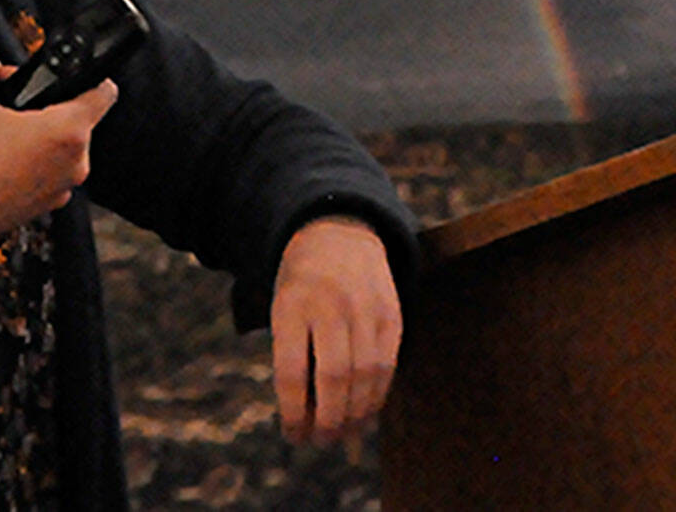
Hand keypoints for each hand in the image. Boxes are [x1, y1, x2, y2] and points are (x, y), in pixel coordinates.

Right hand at [0, 57, 117, 249]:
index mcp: (67, 133)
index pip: (103, 93)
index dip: (91, 77)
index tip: (77, 77)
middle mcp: (74, 165)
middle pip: (76, 123)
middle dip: (48, 111)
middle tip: (15, 109)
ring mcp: (60, 190)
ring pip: (60, 151)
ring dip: (38, 141)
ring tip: (0, 138)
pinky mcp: (44, 208)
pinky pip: (46, 176)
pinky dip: (29, 166)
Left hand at [270, 215, 401, 445]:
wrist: (337, 232)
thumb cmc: (301, 286)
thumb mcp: (282, 311)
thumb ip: (292, 359)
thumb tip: (303, 420)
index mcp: (292, 305)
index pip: (292, 371)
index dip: (293, 412)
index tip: (294, 437)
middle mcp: (330, 305)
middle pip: (334, 377)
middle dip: (329, 419)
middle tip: (322, 442)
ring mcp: (365, 307)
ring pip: (366, 375)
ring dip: (357, 414)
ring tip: (345, 434)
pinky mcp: (392, 313)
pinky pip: (388, 364)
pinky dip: (378, 395)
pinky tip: (366, 411)